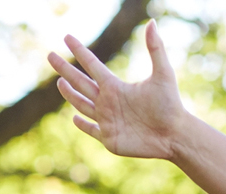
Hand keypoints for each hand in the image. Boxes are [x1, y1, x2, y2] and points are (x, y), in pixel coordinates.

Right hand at [47, 21, 187, 159]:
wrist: (175, 135)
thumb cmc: (171, 105)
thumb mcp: (163, 75)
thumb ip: (156, 49)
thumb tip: (152, 22)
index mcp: (116, 87)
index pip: (93, 65)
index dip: (80, 51)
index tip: (67, 37)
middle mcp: (109, 102)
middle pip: (81, 82)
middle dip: (65, 69)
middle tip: (50, 55)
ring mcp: (107, 120)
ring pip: (82, 104)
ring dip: (70, 94)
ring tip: (60, 82)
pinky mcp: (109, 138)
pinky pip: (91, 130)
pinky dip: (82, 125)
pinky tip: (74, 118)